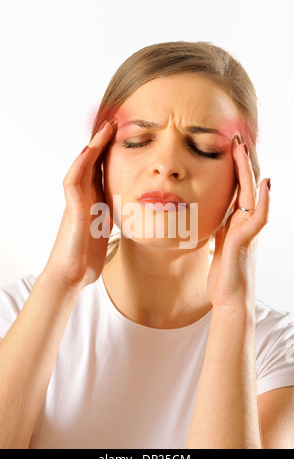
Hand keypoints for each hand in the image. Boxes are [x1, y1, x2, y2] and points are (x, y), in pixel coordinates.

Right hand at [42, 119, 116, 291]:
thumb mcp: (107, 230)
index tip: (128, 134)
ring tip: (106, 127)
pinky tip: (90, 150)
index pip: (103, 170)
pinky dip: (81, 164)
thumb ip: (114, 216)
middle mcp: (84, 197)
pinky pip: (73, 181)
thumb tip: (135, 210)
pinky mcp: (72, 210)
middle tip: (116, 121)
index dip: (113, 152)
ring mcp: (76, 202)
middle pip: (93, 163)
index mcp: (95, 201)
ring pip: (82, 166)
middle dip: (104, 141)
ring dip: (93, 146)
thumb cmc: (87, 255)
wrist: (71, 274)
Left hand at [207, 136, 270, 309]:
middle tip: (236, 137)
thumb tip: (219, 216)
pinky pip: (257, 218)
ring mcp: (247, 231)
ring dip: (249, 171)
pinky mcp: (244, 242)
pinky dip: (262, 200)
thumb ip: (221, 228)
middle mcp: (244, 222)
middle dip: (241, 161)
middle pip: (245, 186)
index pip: (236, 188)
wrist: (230, 298)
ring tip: (244, 149)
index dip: (233, 167)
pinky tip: (263, 184)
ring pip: (252, 195)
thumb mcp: (218, 244)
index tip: (227, 146)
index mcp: (235, 221)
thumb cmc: (224, 274)